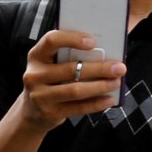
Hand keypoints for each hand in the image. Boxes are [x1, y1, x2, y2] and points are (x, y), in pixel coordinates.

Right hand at [11, 29, 126, 133]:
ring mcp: (40, 96)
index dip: (72, 39)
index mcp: (36, 56)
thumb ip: (69, 56)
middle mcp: (34, 75)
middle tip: (119, 67)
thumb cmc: (49, 80)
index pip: (51, 41)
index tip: (93, 42)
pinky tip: (109, 99)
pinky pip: (77, 108)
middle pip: (70, 69)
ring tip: (116, 82)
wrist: (31, 111)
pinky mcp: (49, 113)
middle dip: (99, 68)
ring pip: (75, 90)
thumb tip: (103, 52)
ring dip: (100, 86)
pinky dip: (96, 104)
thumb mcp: (50, 64)